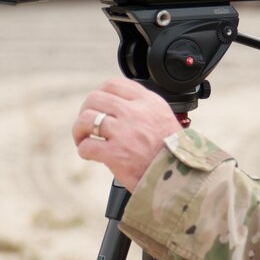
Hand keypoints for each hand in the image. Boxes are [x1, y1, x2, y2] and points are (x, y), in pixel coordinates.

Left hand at [72, 77, 182, 191]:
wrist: (180, 176)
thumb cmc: (171, 151)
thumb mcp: (163, 117)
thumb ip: (143, 108)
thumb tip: (117, 104)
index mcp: (148, 102)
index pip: (114, 84)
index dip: (100, 92)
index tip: (98, 104)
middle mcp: (135, 113)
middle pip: (95, 98)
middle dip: (85, 110)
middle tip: (87, 124)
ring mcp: (124, 132)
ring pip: (86, 119)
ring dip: (79, 130)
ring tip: (83, 139)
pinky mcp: (115, 154)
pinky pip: (87, 146)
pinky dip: (84, 150)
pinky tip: (90, 154)